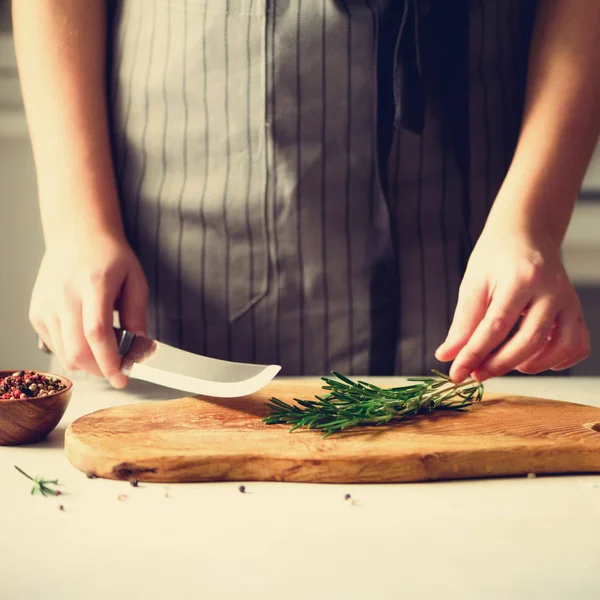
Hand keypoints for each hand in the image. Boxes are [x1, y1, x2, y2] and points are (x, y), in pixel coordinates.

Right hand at [29, 232, 147, 387]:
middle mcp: (64, 296)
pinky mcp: (36, 314)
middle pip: (77, 351)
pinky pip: (55, 346)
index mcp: (93, 284)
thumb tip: (139, 347)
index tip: (122, 377)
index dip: (109, 361)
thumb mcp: (135, 279)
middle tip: (118, 368)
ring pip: (64, 355)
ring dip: (88, 363)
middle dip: (100, 370)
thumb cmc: (109, 255)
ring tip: (105, 347)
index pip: (96, 333)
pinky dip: (73, 351)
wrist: (76, 235)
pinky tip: (86, 337)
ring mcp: (46, 306)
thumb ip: (137, 314)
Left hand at [435, 225, 589, 382]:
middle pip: (529, 341)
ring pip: (559, 348)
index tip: (457, 374)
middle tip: (477, 374)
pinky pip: (577, 345)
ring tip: (504, 363)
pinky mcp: (576, 310)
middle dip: (499, 364)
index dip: (474, 354)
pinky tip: (533, 358)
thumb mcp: (473, 284)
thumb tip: (448, 356)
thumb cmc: (495, 258)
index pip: (495, 327)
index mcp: (520, 279)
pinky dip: (558, 360)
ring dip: (530, 365)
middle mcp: (551, 290)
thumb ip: (463, 322)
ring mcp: (568, 301)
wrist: (526, 234)